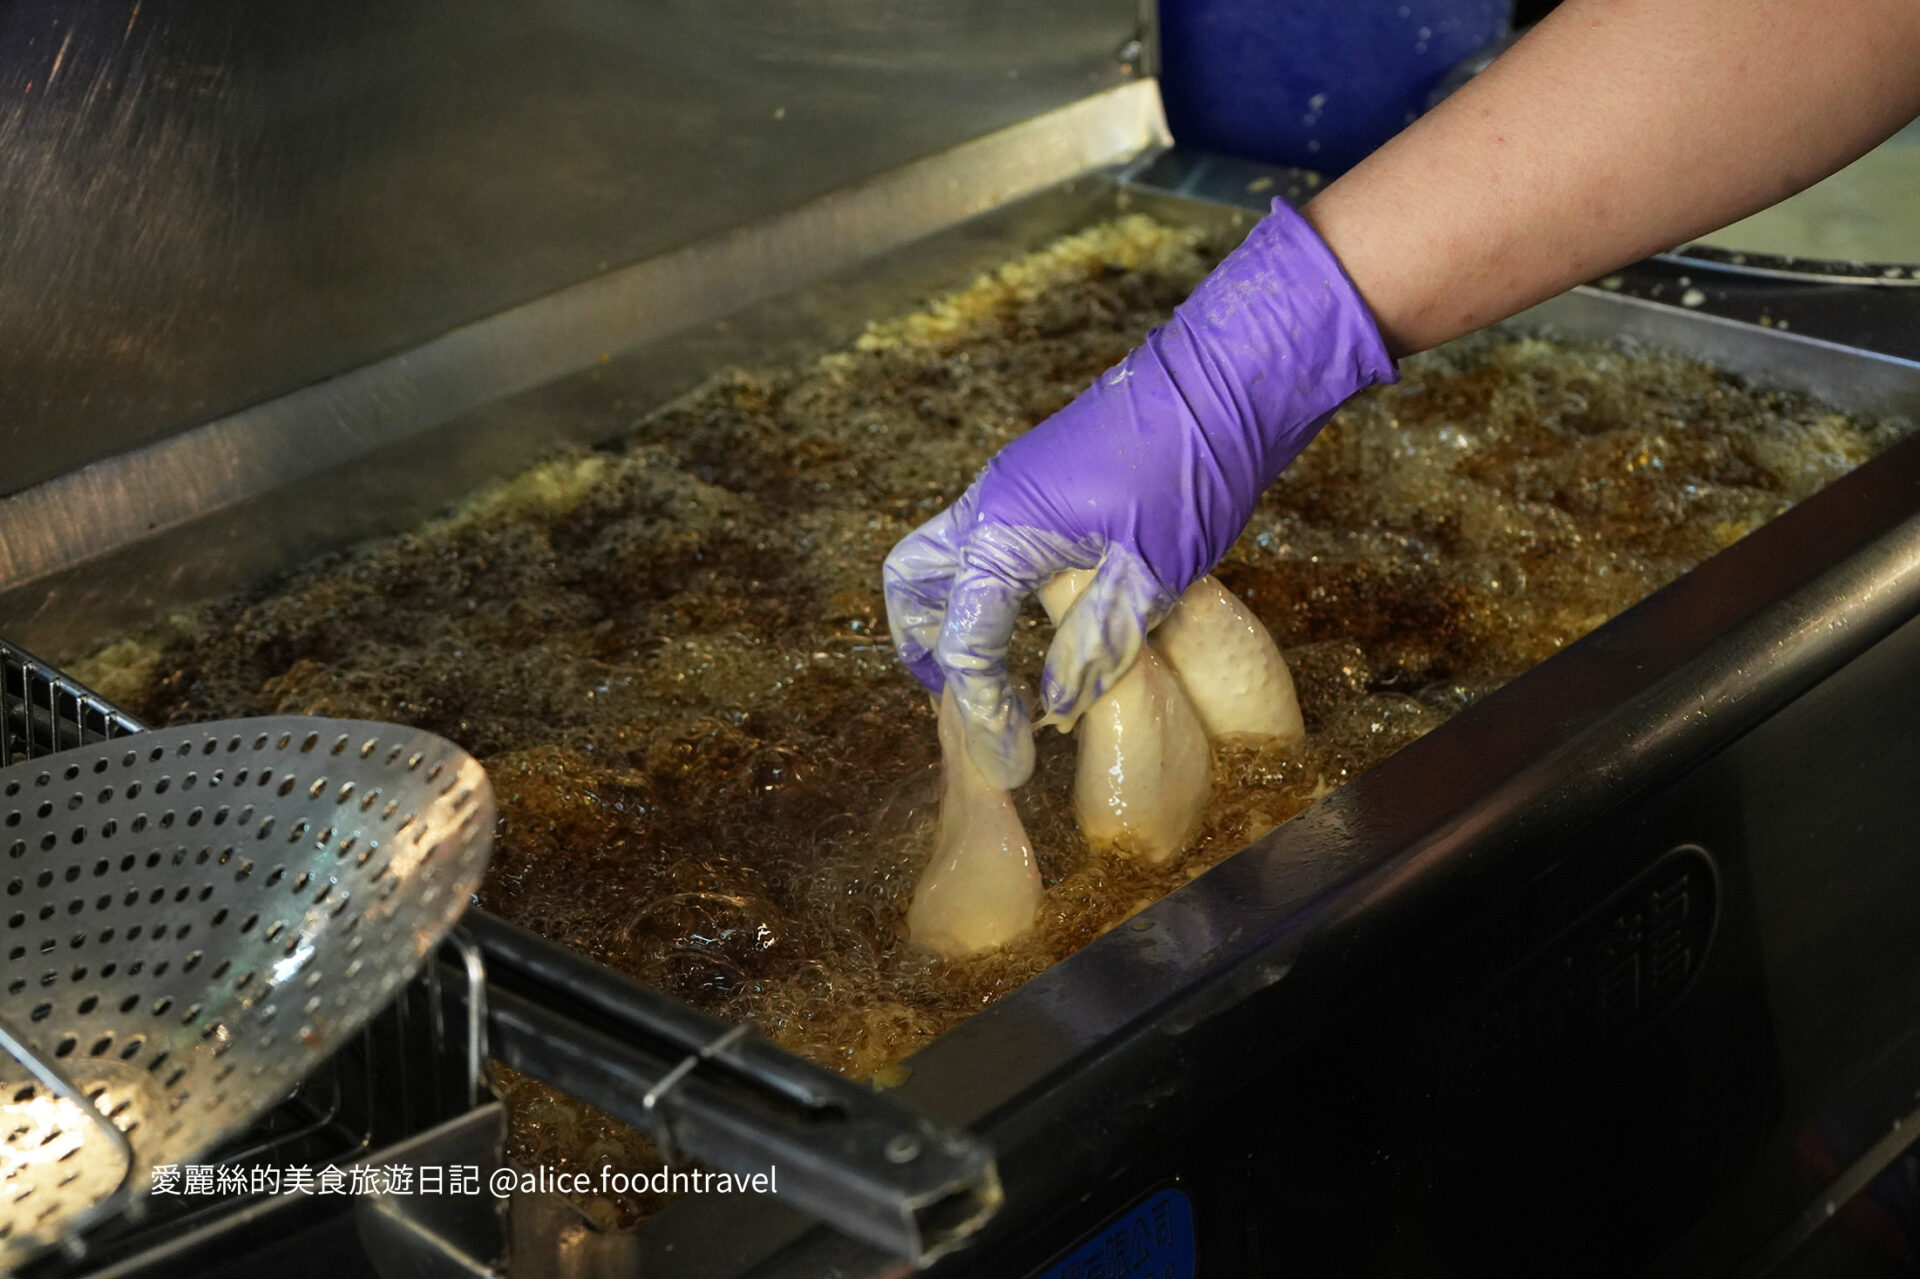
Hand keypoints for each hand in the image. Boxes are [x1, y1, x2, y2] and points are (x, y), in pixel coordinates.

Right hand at [883, 199, 1395, 787]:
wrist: (1229, 376)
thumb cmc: (1193, 466)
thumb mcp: (1152, 571)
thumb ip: (1097, 642)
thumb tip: (1055, 705)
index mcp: (1005, 525)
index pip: (966, 635)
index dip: (981, 706)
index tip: (1011, 757)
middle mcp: (992, 501)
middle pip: (916, 581)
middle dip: (925, 645)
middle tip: (957, 702)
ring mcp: (1014, 485)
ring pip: (946, 556)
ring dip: (953, 616)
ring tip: (987, 675)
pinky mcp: (1043, 482)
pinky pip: (985, 541)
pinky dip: (986, 590)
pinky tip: (1031, 626)